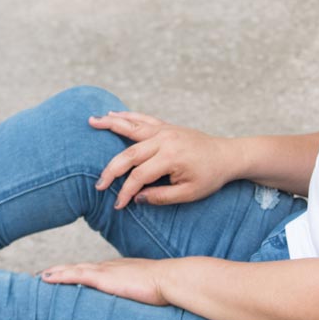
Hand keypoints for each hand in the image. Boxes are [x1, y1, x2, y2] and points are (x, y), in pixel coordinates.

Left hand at [39, 258, 169, 305]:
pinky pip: (75, 275)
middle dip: (61, 270)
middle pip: (79, 267)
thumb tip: (145, 307)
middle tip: (42, 275)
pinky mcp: (103, 278)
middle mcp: (110, 267)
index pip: (93, 270)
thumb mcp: (150, 292)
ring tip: (37, 277)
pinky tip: (45, 278)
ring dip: (54, 272)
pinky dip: (59, 275)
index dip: (78, 272)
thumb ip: (142, 296)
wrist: (171, 279)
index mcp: (120, 270)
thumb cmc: (167, 288)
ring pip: (72, 269)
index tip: (66, 276)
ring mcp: (105, 271)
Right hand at [89, 110, 236, 208]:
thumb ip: (162, 197)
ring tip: (91, 121)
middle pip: (130, 153)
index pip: (139, 176)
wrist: (227, 156)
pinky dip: (127, 116)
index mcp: (171, 157)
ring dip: (111, 124)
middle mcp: (166, 140)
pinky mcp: (167, 126)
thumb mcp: (189, 194)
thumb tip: (136, 198)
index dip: (126, 192)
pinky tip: (113, 114)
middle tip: (98, 184)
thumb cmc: (210, 177)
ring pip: (132, 127)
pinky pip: (143, 119)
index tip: (118, 205)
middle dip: (111, 169)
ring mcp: (166, 130)